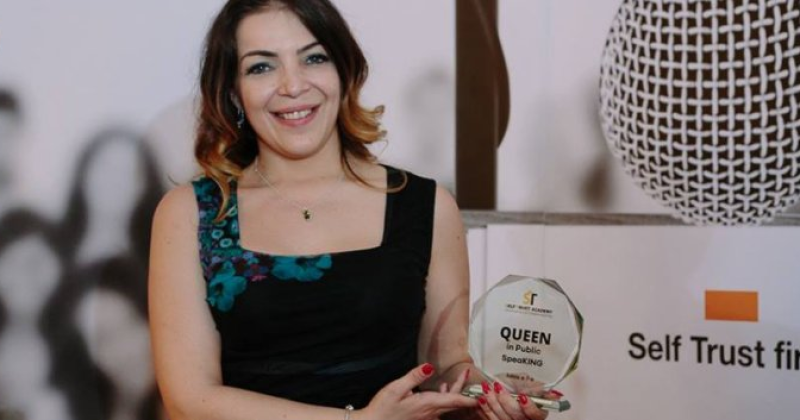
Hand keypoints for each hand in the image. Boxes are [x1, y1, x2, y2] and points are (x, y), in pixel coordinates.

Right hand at [356, 363, 477, 419]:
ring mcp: (426, 417)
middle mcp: (430, 413)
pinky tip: (441, 390)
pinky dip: (444, 398)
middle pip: (453, 401)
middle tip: (468, 373)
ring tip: (459, 378)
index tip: (482, 394)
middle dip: (463, 388)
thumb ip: (414, 377)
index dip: (469, 397)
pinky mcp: (421, 418)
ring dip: (454, 392)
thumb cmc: (383, 408)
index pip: (454, 399)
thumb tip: (429, 366)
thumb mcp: (397, 388)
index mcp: (427, 404)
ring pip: (446, 405)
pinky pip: (438, 409)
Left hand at [474, 382, 560, 419]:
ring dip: (492, 403)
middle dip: (505, 401)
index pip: (536, 416)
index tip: (522, 396)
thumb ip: (540, 390)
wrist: (506, 396)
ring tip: (486, 389)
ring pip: (501, 419)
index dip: (530, 407)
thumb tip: (556, 394)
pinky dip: (484, 408)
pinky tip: (480, 398)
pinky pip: (490, 419)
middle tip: (497, 386)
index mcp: (537, 416)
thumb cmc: (522, 391)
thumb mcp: (532, 388)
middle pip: (516, 416)